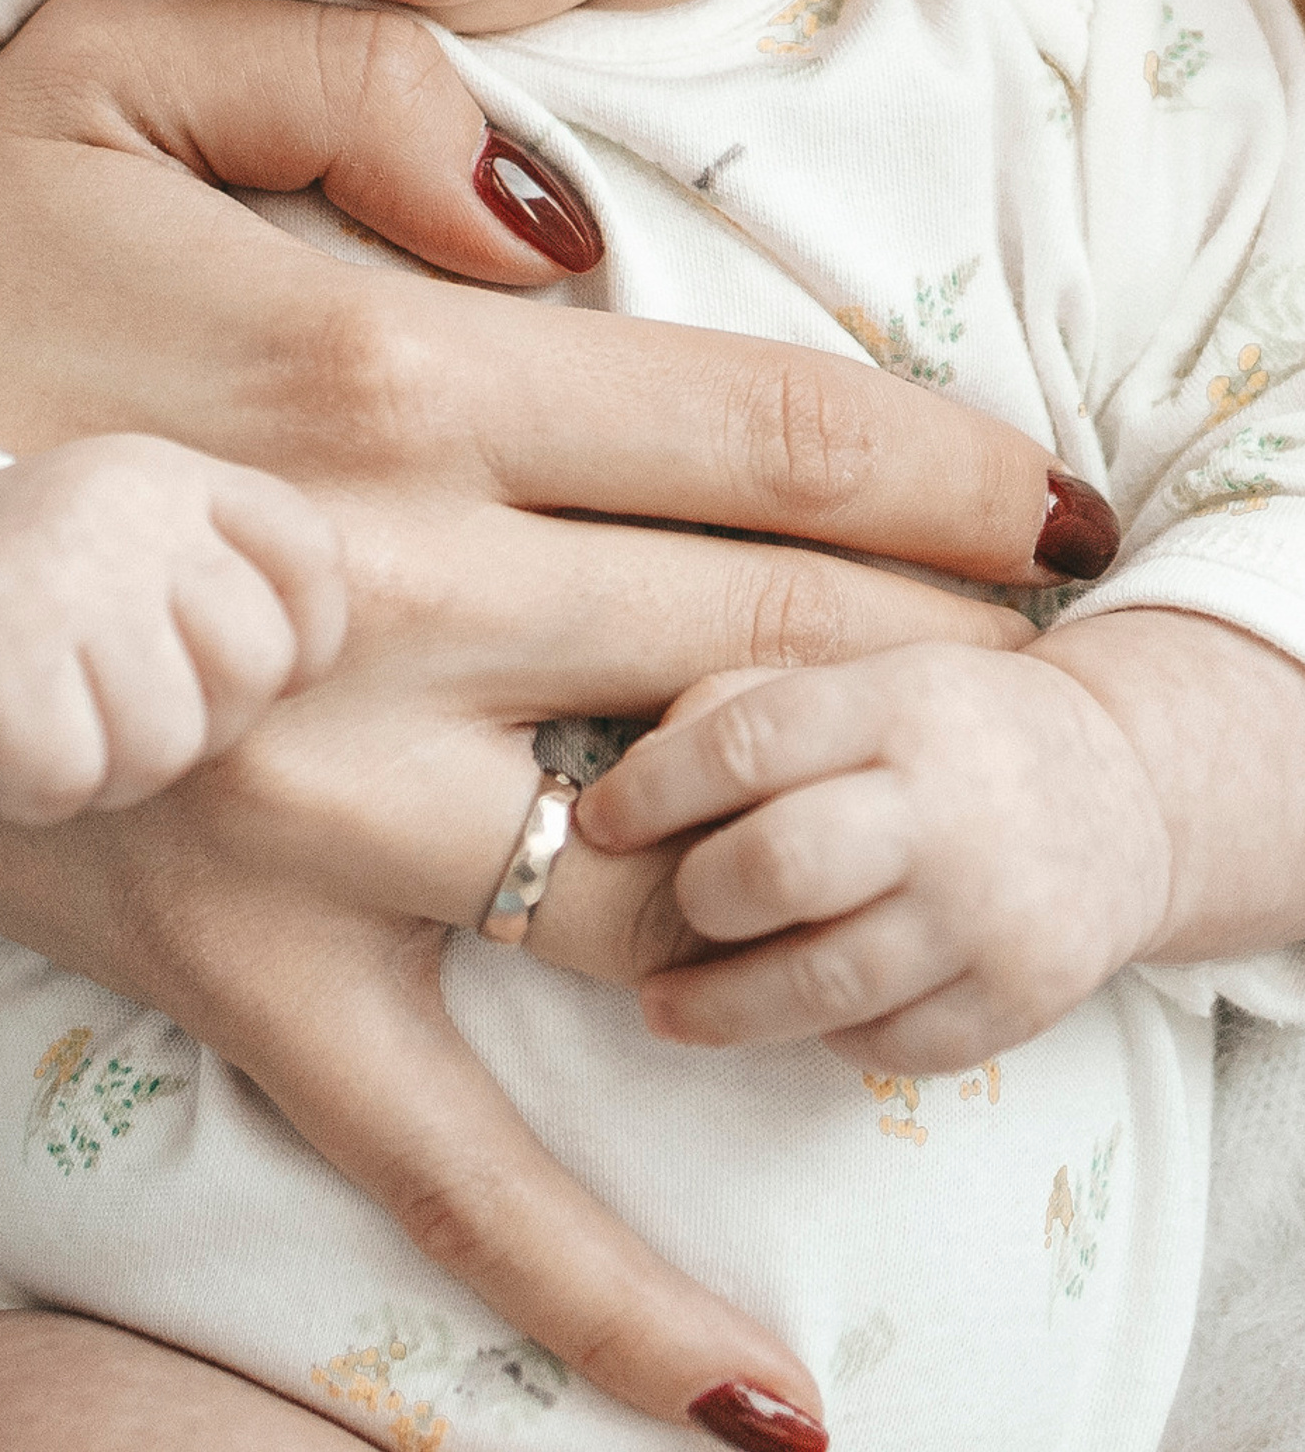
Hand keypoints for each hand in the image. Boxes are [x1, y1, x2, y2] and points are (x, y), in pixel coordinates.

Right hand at [0, 0, 1107, 1440]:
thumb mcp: (107, 65)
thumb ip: (355, 93)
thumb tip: (560, 219)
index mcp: (376, 380)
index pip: (746, 424)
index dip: (928, 461)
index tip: (1037, 497)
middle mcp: (383, 604)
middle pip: (757, 648)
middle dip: (934, 662)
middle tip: (1033, 666)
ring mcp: (317, 809)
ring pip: (666, 873)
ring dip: (839, 872)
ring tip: (951, 865)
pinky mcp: (233, 958)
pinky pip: (441, 1147)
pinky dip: (599, 1276)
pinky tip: (752, 1388)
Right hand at [0, 438, 346, 820]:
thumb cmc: (21, 607)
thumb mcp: (138, 553)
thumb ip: (234, 585)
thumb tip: (327, 675)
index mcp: (172, 478)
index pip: (311, 571)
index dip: (283, 657)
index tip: (199, 669)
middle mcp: (123, 504)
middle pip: (252, 672)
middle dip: (187, 724)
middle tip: (98, 698)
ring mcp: (54, 571)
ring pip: (165, 742)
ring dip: (102, 766)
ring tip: (40, 713)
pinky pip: (68, 776)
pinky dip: (26, 787)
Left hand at [577, 644, 1171, 1070]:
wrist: (1126, 795)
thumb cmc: (947, 729)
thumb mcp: (863, 674)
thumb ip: (747, 704)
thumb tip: (631, 779)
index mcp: (899, 704)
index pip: (749, 741)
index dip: (652, 788)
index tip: (595, 821)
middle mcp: (950, 809)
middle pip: (781, 868)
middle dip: (698, 894)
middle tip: (672, 903)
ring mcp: (993, 916)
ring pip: (823, 984)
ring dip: (721, 1007)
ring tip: (665, 1007)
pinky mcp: (1023, 1003)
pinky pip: (886, 1046)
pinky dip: (824, 1038)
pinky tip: (791, 1015)